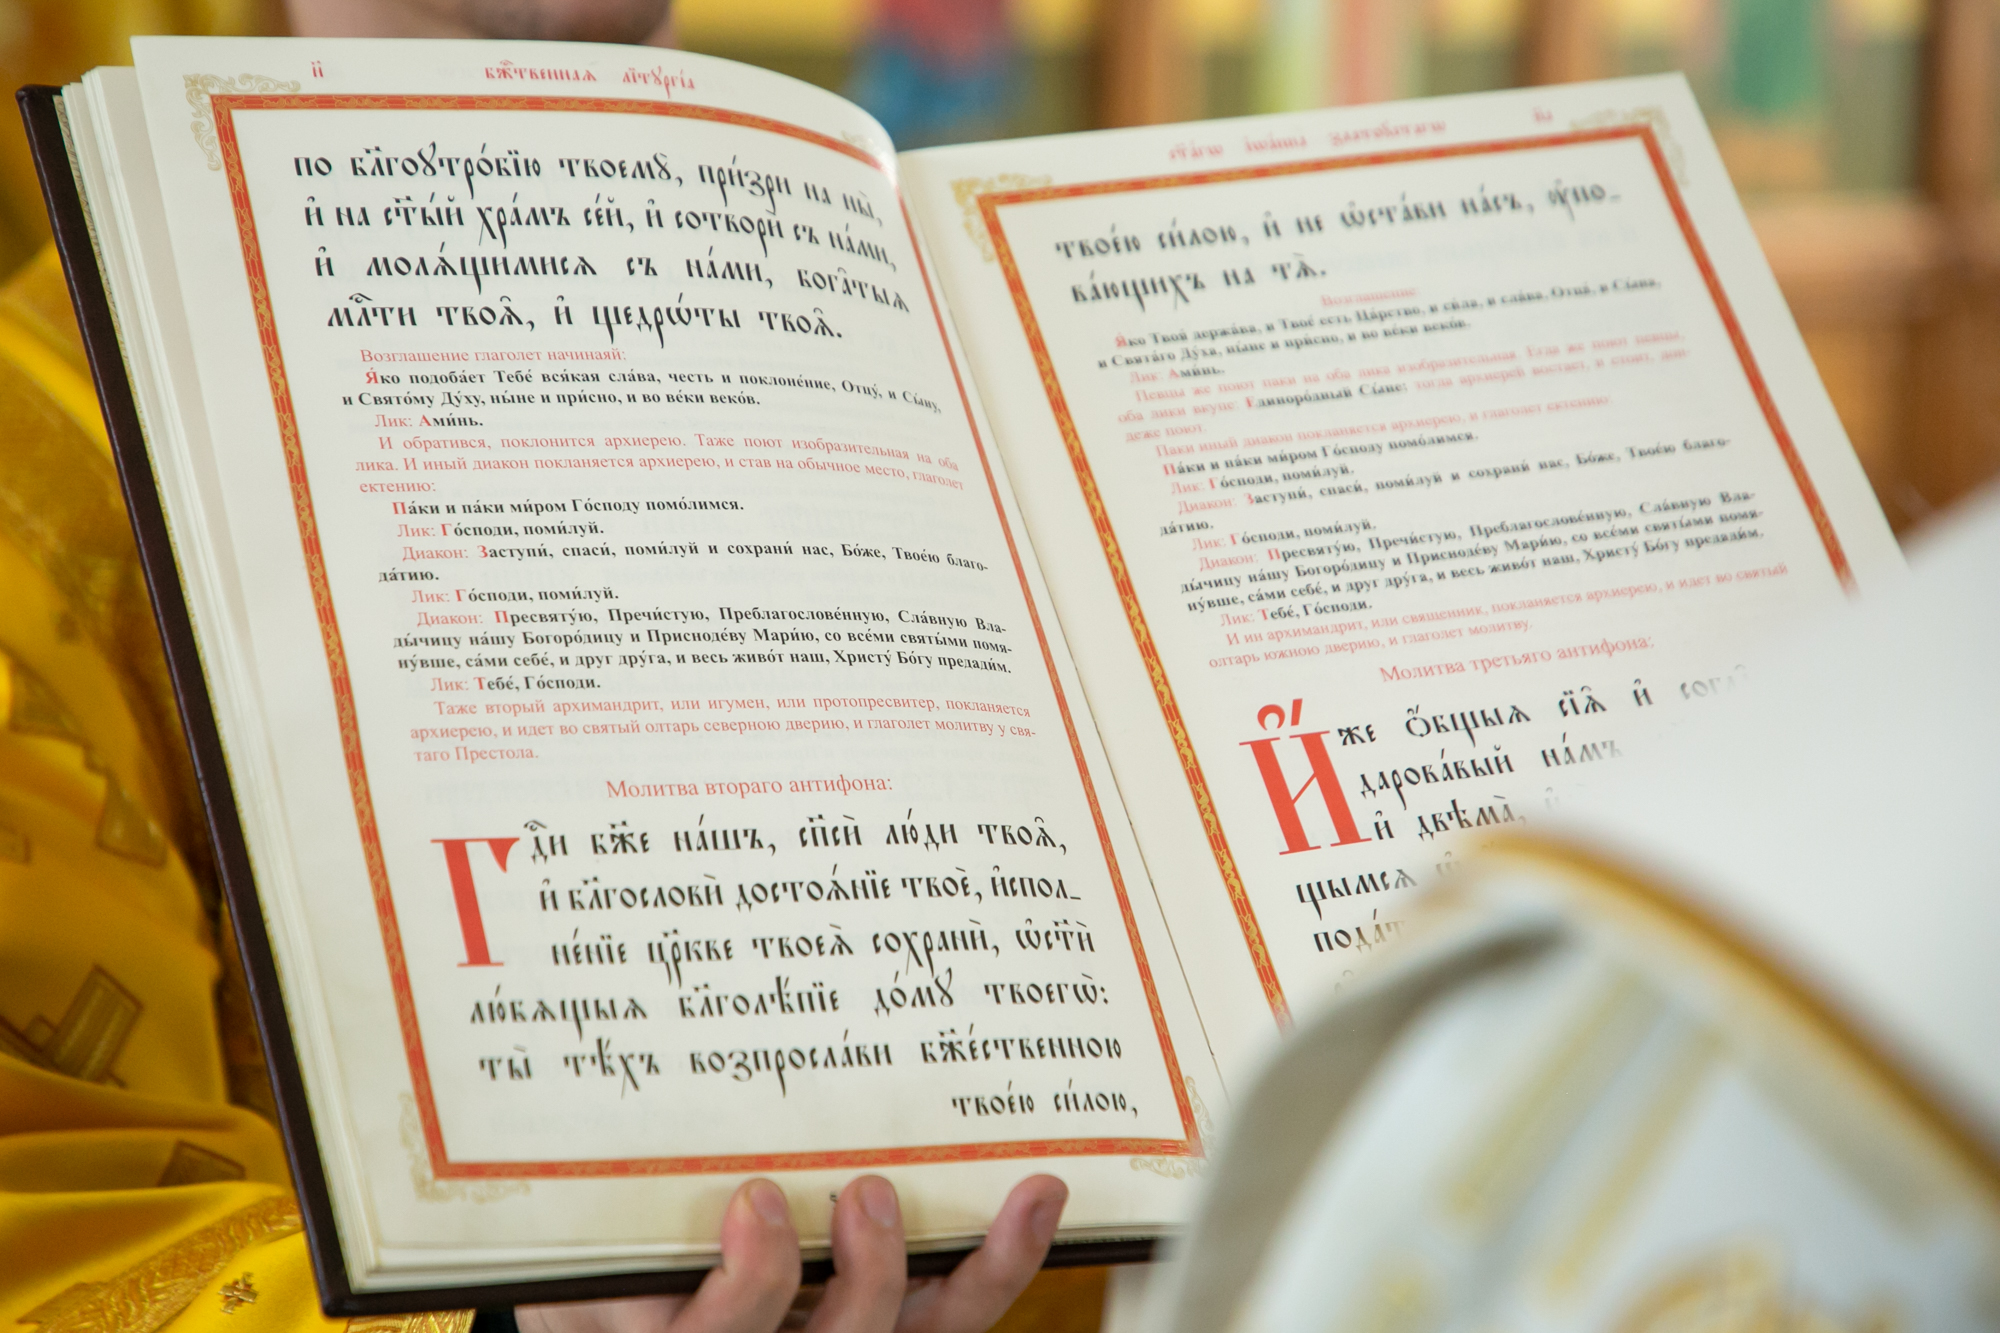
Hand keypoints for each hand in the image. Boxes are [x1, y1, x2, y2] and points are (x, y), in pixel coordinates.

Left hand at [517, 1173, 1068, 1332]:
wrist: (581, 1272)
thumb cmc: (690, 1216)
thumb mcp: (764, 1171)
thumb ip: (825, 1133)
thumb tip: (885, 996)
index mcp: (852, 1306)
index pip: (950, 1310)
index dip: (1004, 1261)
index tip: (1044, 1185)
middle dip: (880, 1276)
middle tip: (871, 1191)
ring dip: (772, 1279)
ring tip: (761, 1198)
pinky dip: (704, 1279)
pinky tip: (708, 1213)